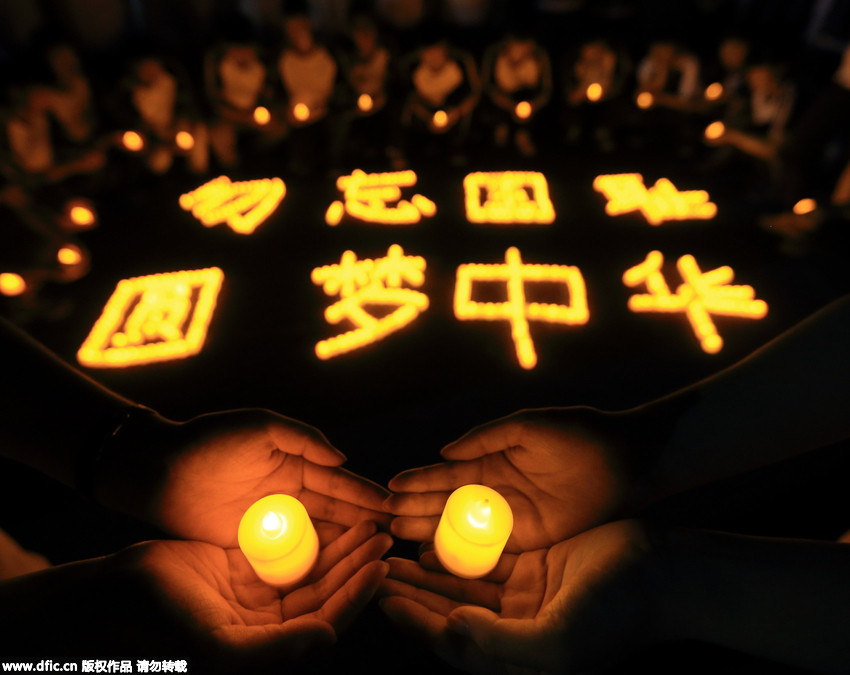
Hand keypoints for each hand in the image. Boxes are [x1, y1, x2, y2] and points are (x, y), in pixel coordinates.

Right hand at [1, 521, 390, 668]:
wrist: (116, 596)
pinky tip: (328, 515)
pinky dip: (307, 535)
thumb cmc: (165, 626)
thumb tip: (329, 637)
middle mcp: (267, 623)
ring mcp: (255, 595)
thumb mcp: (220, 645)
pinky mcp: (240, 569)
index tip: (382, 566)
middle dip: (355, 564)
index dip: (357, 595)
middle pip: (325, 591)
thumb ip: (277, 647)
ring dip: (338, 548)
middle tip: (383, 535)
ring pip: (310, 568)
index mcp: (268, 645)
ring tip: (366, 523)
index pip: (327, 619)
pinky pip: (284, 550)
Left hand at [98, 408, 389, 546]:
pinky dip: (315, 564)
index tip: (394, 507)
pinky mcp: (254, 547)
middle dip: (366, 524)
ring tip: (376, 558)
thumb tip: (343, 458)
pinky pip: (291, 557)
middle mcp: (291, 496)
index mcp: (296, 465)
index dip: (366, 495)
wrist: (158, 469)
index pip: (340, 484)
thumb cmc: (209, 440)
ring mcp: (275, 523)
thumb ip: (303, 438)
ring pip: (320, 538)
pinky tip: (337, 574)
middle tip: (396, 538)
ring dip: (347, 546)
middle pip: (337, 514)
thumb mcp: (260, 426)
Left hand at [379, 520, 655, 674]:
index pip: (455, 644)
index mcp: (522, 659)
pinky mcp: (538, 568)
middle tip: (378, 569)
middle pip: (452, 614)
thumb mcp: (560, 640)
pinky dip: (462, 552)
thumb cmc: (619, 611)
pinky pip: (490, 561)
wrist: (667, 573)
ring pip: (466, 586)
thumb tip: (451, 631)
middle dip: (414, 594)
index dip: (416, 622)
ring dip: (431, 573)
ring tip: (395, 554)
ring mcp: (528, 599)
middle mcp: (519, 631)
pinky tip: (435, 539)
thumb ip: (502, 644)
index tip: (383, 596)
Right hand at [387, 407, 646, 551]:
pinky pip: (490, 549)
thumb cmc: (579, 434)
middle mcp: (495, 492)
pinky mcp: (531, 540)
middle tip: (383, 519)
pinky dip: (463, 555)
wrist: (628, 460)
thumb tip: (443, 451)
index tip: (390, 488)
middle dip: (415, 510)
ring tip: (398, 537)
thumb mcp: (528, 426)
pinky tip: (435, 558)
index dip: (419, 481)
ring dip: (430, 532)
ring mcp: (511, 518)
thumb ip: (486, 437)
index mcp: (493, 460)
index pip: (447, 474)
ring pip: (461, 529)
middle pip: (447, 504)